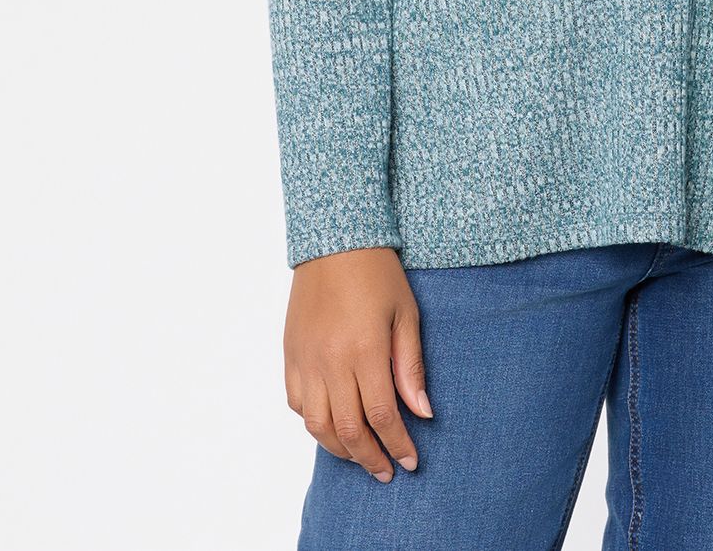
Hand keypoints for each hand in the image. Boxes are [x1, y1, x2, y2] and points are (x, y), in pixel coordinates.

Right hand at [283, 246, 432, 480]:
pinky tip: (332, 426)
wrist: (335, 241)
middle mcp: (330, 362)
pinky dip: (314, 423)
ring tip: (362, 456)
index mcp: (364, 351)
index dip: (397, 445)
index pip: (381, 416)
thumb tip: (422, 413)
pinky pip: (297, 403)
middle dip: (370, 458)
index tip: (410, 463)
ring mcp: (305, 360)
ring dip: (340, 449)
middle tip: (387, 471)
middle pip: (348, 430)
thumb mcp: (406, 314)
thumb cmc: (378, 274)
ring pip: (317, 426)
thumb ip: (410, 367)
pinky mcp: (290, 355)